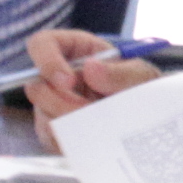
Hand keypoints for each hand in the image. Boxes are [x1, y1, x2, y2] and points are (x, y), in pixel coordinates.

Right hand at [25, 29, 160, 137]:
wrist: (146, 116)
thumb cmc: (139, 86)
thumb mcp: (139, 75)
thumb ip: (120, 72)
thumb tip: (90, 68)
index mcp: (73, 50)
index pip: (41, 44)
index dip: (47, 61)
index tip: (69, 81)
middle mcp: (56, 77)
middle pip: (36, 87)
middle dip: (61, 102)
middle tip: (88, 109)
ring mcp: (52, 104)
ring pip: (42, 115)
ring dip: (72, 123)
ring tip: (102, 122)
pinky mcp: (55, 129)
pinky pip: (51, 138)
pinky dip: (74, 139)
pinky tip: (96, 135)